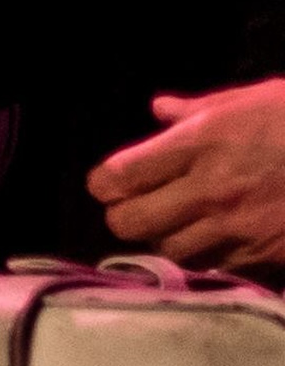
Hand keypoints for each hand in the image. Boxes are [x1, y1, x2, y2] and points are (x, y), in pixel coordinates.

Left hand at [87, 78, 284, 270]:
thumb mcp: (246, 100)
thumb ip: (196, 108)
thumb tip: (160, 110)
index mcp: (200, 143)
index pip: (124, 173)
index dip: (103, 182)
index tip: (102, 182)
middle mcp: (210, 190)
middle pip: (134, 222)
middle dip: (122, 216)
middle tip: (124, 207)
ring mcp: (236, 228)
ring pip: (170, 250)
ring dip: (160, 238)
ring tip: (164, 224)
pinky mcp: (262, 256)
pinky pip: (213, 265)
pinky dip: (201, 256)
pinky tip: (205, 240)